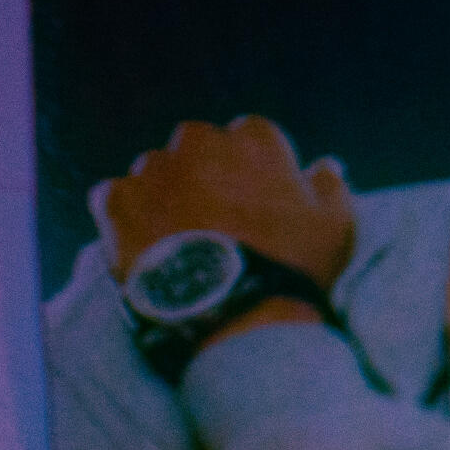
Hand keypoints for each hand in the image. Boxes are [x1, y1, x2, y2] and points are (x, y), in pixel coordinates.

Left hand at [99, 114, 354, 291]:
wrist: (235, 315)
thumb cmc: (293, 268)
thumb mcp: (335, 227)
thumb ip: (329, 187)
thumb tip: (324, 166)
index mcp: (252, 141)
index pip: (253, 135)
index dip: (257, 168)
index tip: (262, 198)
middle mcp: (198, 142)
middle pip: (200, 146)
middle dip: (207, 173)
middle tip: (221, 219)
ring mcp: (152, 169)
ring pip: (158, 172)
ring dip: (168, 194)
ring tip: (184, 240)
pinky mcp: (115, 199)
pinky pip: (118, 197)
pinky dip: (130, 216)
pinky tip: (150, 245)